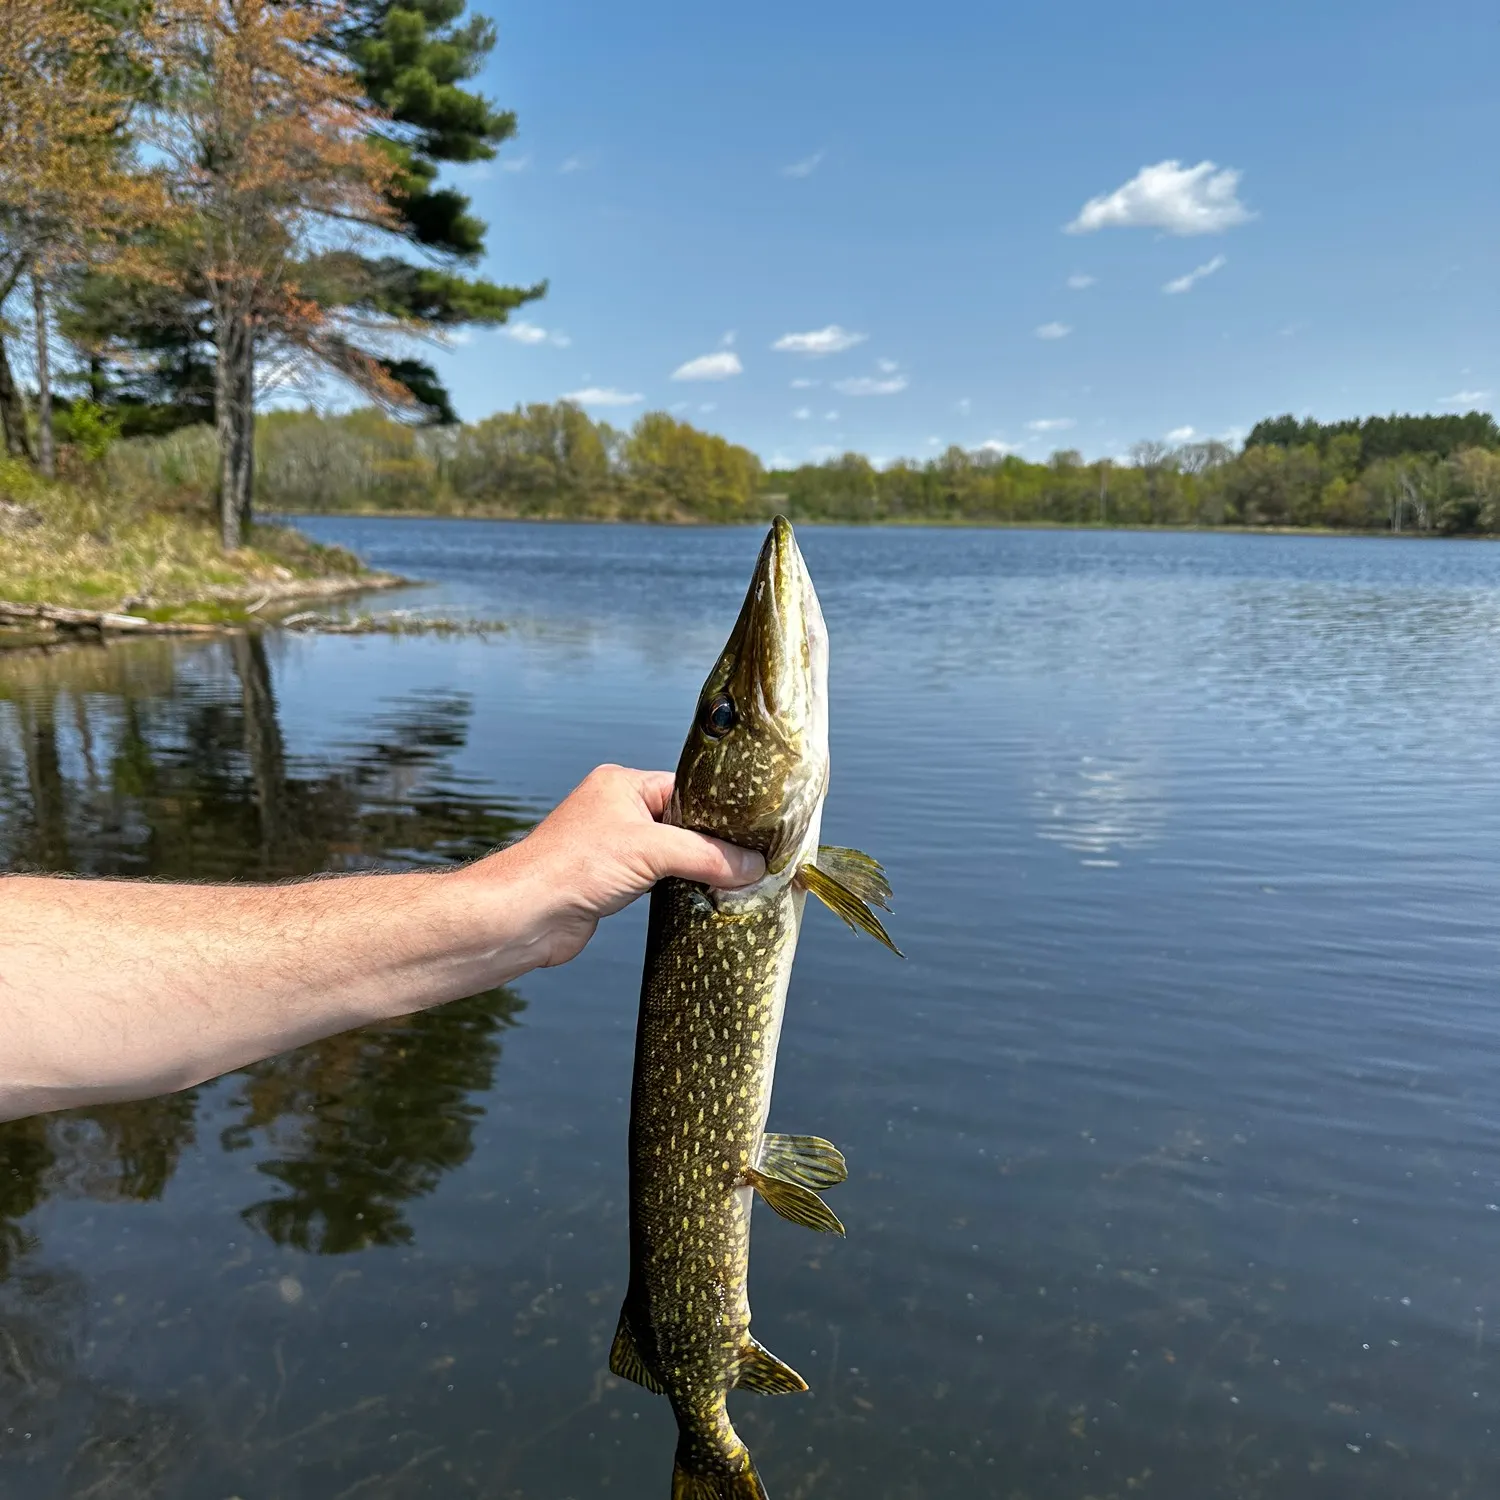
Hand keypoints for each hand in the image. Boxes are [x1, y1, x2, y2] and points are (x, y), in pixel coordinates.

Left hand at [469, 764, 765, 970]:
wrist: (525, 915)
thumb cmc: (573, 867)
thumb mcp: (651, 851)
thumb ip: (707, 855)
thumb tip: (755, 867)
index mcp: (624, 784)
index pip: (689, 789)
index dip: (722, 811)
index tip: (757, 831)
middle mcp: (618, 809)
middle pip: (684, 822)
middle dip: (713, 843)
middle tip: (753, 859)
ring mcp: (614, 846)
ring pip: (672, 852)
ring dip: (696, 868)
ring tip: (734, 880)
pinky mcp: (612, 881)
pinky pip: (659, 878)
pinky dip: (679, 887)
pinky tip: (702, 897)